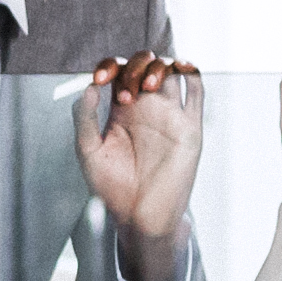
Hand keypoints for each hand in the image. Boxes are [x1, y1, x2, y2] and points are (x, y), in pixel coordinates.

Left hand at [81, 54, 204, 257]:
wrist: (138, 215)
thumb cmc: (112, 187)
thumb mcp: (88, 151)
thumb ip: (85, 118)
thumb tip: (88, 87)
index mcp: (120, 110)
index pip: (118, 72)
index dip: (109, 66)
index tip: (99, 80)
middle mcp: (146, 108)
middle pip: (145, 65)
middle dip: (134, 67)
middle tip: (126, 92)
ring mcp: (169, 114)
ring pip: (171, 71)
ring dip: (159, 67)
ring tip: (147, 87)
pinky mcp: (190, 127)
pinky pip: (196, 91)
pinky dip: (191, 71)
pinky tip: (181, 66)